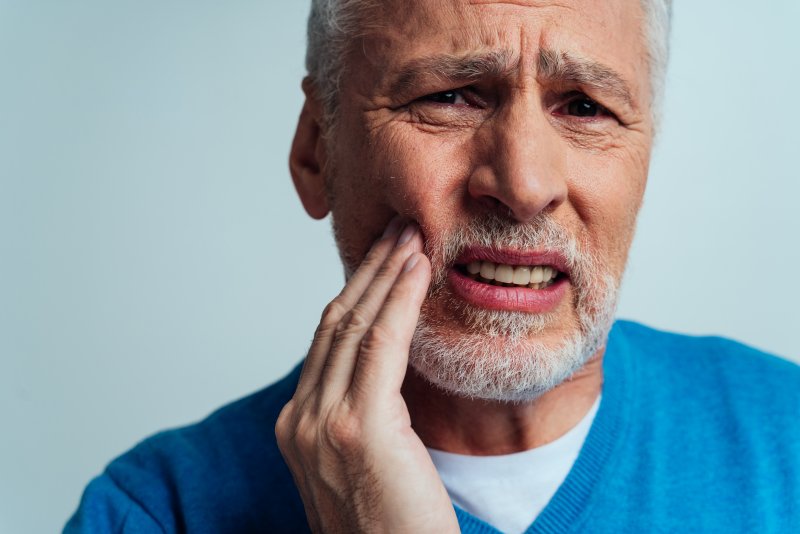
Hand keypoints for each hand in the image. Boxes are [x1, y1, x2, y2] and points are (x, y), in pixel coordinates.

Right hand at [275, 218, 458, 533]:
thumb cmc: (395, 528)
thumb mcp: (366, 465)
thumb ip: (363, 416)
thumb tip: (388, 370)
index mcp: (299, 427)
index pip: (326, 341)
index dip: (356, 292)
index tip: (383, 259)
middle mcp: (300, 420)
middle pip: (334, 323)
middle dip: (369, 270)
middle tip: (398, 229)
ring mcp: (322, 424)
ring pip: (353, 323)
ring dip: (385, 272)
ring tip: (413, 235)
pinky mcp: (359, 427)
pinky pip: (381, 342)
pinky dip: (400, 298)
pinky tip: (419, 268)